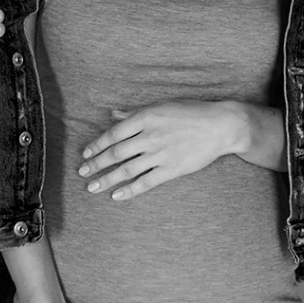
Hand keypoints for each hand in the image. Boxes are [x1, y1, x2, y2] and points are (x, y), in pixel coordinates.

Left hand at [78, 101, 242, 200]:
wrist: (220, 126)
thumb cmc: (191, 112)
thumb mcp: (161, 106)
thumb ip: (135, 113)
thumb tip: (113, 114)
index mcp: (146, 118)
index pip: (113, 134)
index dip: (97, 145)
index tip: (85, 154)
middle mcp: (150, 136)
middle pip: (116, 153)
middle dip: (96, 164)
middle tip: (83, 172)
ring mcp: (160, 154)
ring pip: (126, 170)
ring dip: (107, 180)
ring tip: (92, 187)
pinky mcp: (171, 170)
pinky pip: (145, 182)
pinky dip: (129, 190)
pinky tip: (116, 196)